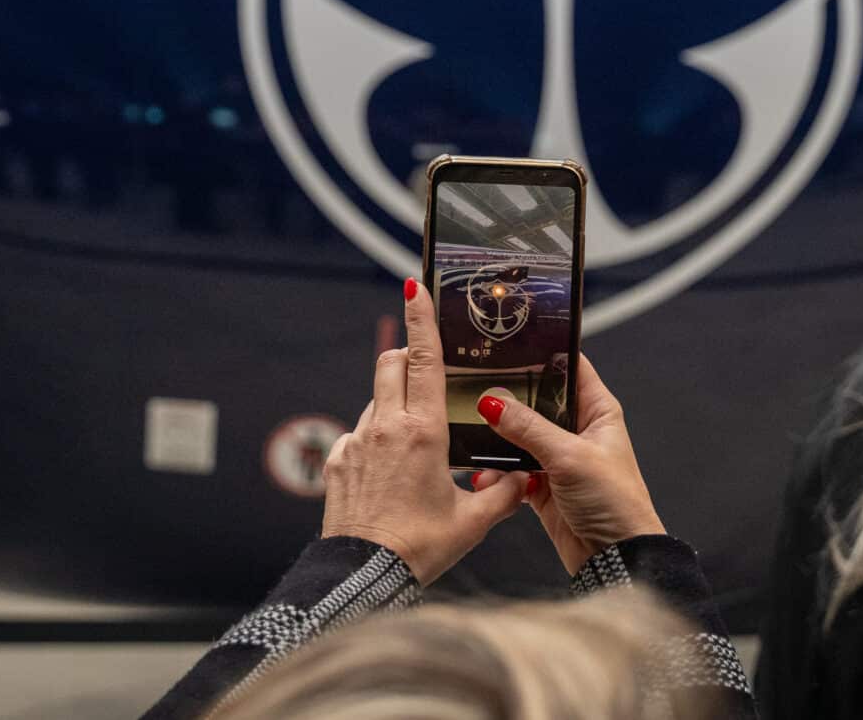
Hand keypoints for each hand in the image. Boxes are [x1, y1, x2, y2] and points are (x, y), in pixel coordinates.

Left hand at [319, 279, 526, 582]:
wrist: (363, 576)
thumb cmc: (419, 548)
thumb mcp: (472, 522)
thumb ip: (503, 494)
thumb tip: (525, 480)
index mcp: (423, 432)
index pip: (422, 360)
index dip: (420, 319)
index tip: (415, 286)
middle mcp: (385, 428)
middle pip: (391, 365)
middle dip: (406, 355)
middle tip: (424, 369)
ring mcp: (356, 442)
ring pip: (375, 401)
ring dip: (393, 405)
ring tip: (415, 446)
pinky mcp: (337, 461)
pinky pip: (358, 435)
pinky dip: (375, 440)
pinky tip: (389, 474)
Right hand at [477, 355, 664, 574]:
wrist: (615, 559)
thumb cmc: (615, 503)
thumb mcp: (569, 457)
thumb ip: (529, 428)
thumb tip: (494, 402)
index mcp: (598, 411)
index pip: (569, 368)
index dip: (542, 354)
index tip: (508, 343)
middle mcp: (577, 430)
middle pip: (536, 401)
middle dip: (508, 399)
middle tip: (475, 388)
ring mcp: (558, 458)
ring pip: (519, 437)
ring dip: (498, 441)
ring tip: (473, 436)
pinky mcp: (543, 487)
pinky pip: (512, 471)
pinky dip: (498, 474)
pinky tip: (484, 476)